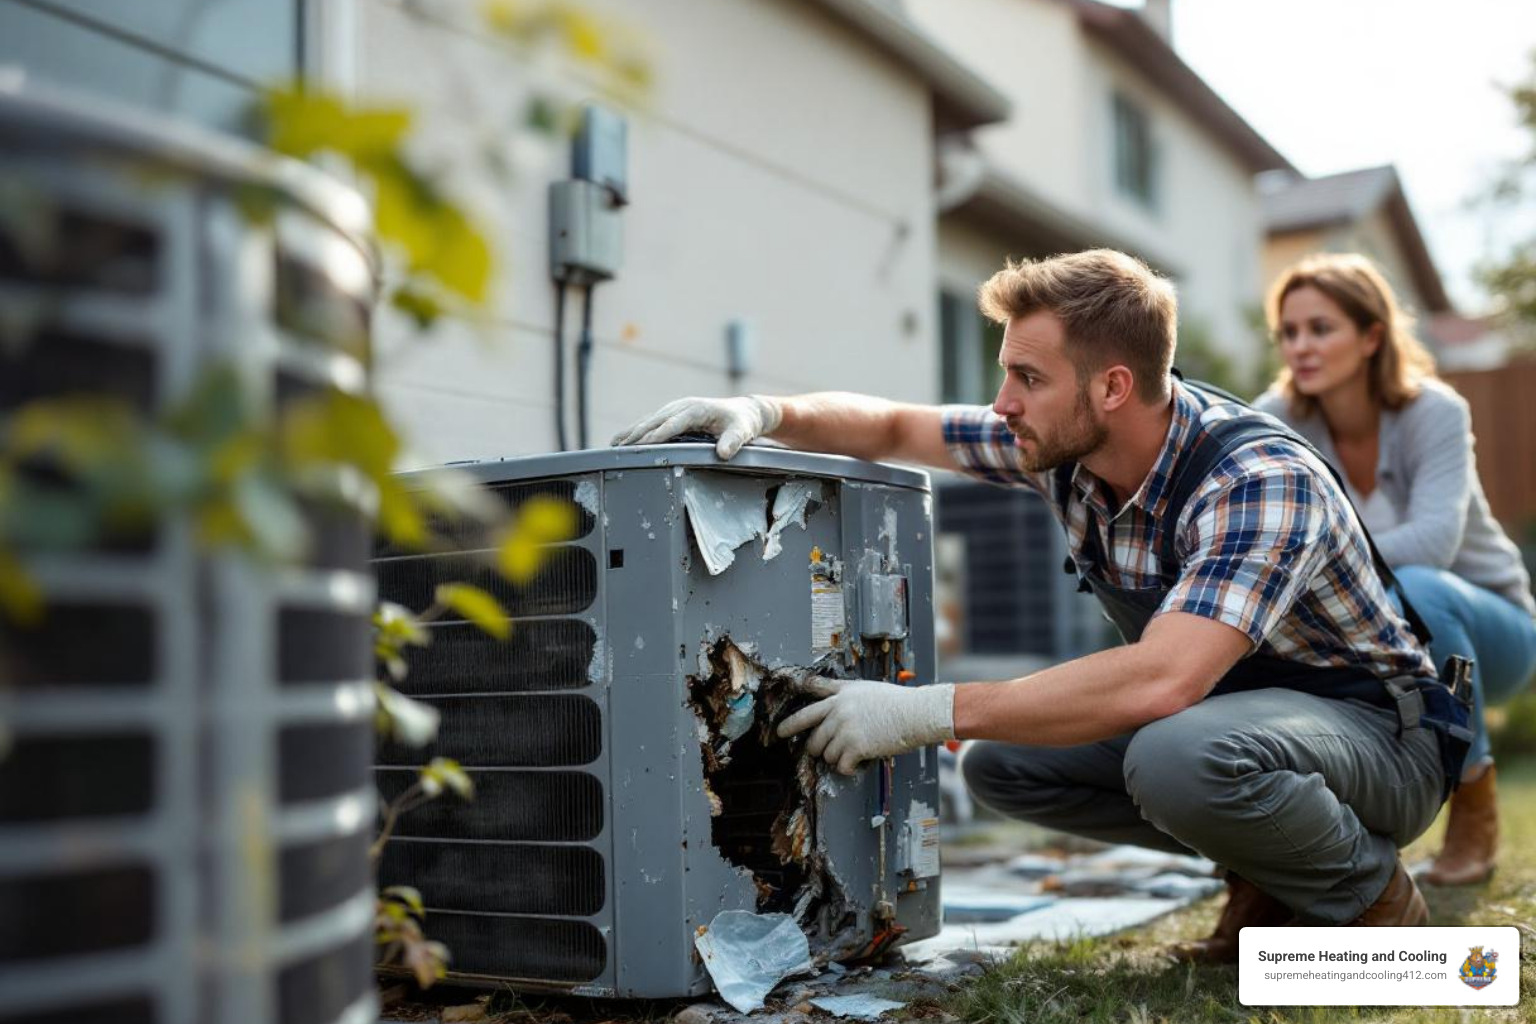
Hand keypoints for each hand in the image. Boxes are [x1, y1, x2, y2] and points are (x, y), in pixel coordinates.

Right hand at [610, 395, 781, 458]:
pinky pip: (651, 422)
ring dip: (631, 433)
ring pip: (648, 421)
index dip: (657, 434)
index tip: (642, 446)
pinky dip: (635, 431)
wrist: (744, 411)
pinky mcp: (672, 414)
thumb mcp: (742, 432)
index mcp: (696, 409)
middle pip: (654, 421)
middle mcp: (682, 406)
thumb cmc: (742, 422)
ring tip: (613, 447)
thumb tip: (723, 453)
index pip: (672, 423)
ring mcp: (676, 409)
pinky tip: (621, 441)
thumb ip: (733, 442)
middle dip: (636, 435)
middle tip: (619, 450)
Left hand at [776, 677, 954, 774]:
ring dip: (837, 758)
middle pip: (812, 735)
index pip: (809, 704)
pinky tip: (858, 764)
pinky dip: (848, 769)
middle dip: (814, 748)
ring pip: (826, 753)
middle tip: (819, 753)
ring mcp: (844, 728)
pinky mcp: (854, 746)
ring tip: (853, 754)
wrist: (915, 712)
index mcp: (840, 695)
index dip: (793, 719)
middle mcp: (837, 710)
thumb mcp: (867, 689)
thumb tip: (837, 708)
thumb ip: (848, 695)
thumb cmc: (899, 702)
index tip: (779, 731)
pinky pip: (840, 766)